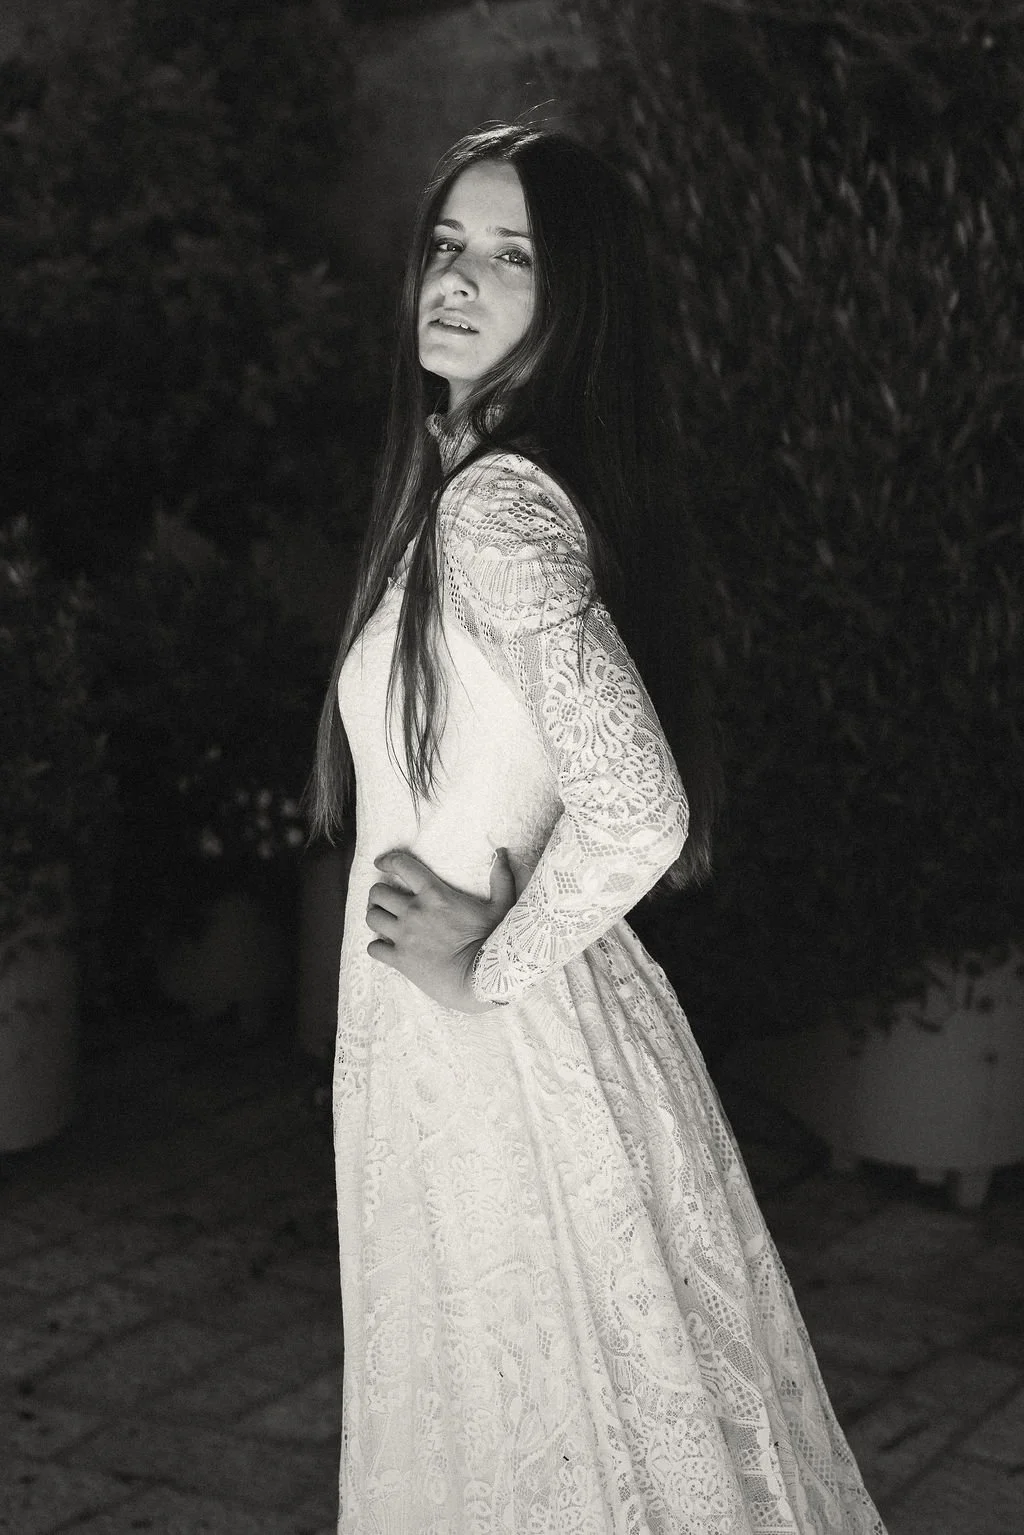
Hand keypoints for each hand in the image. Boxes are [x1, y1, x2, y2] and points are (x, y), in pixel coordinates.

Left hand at [366, 847, 517, 1012]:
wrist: (481, 979)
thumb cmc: (492, 941)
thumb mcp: (501, 906)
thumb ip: (501, 878)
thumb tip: (502, 853)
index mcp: (435, 894)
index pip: (401, 866)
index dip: (388, 861)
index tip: (381, 863)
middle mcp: (414, 912)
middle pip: (378, 893)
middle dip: (379, 893)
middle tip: (386, 899)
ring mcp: (404, 936)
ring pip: (372, 918)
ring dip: (376, 917)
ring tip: (384, 920)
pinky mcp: (400, 959)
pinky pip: (373, 948)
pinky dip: (377, 946)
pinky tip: (386, 947)